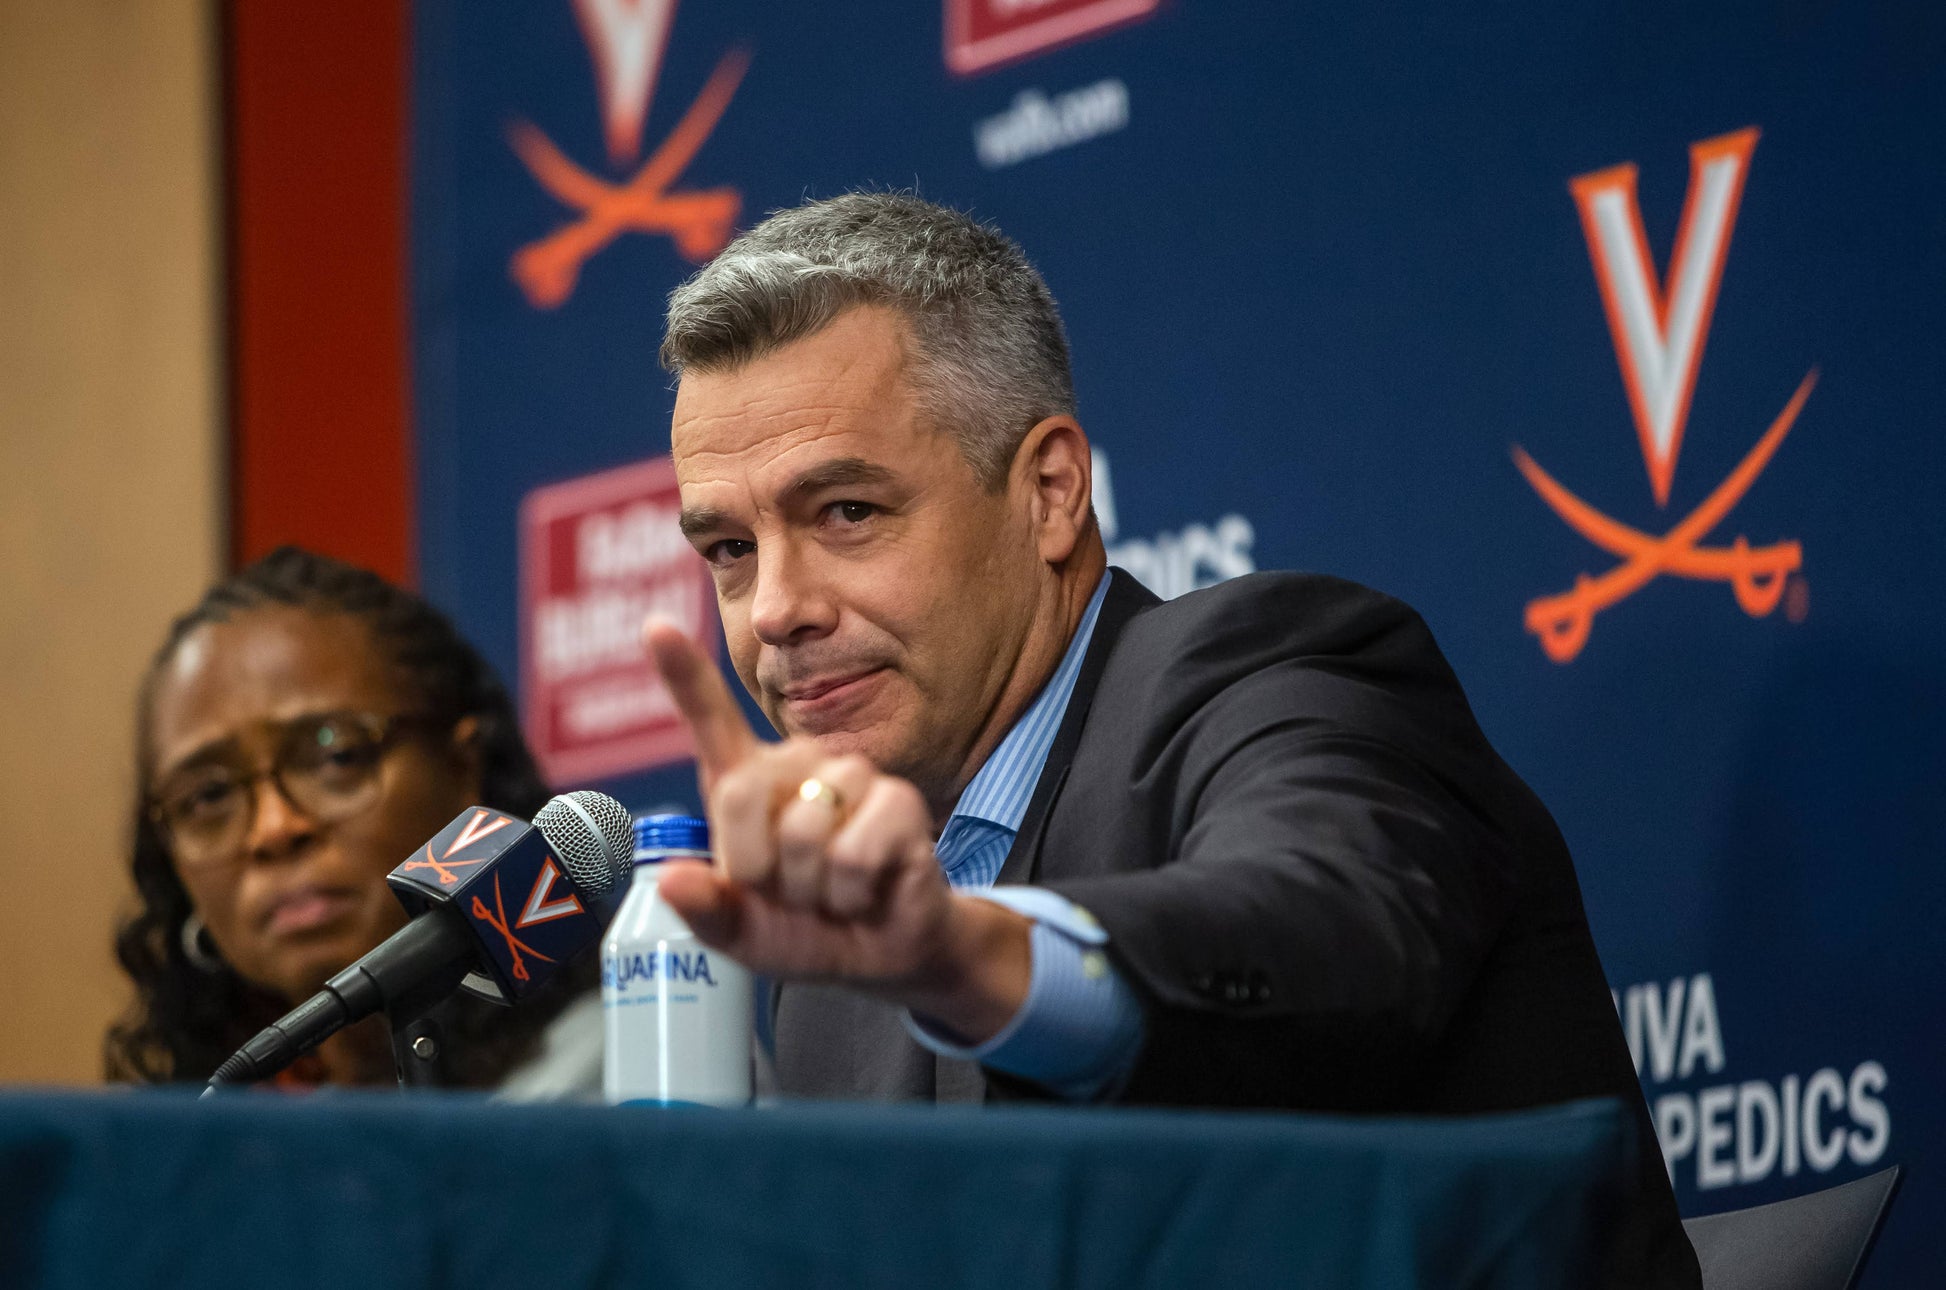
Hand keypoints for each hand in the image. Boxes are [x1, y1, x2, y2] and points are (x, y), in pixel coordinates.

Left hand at [641, 619, 1031, 1042]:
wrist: (880, 954)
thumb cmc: (806, 930)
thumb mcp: (742, 933)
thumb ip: (706, 910)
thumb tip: (670, 880)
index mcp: (750, 783)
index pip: (712, 719)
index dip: (683, 674)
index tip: (656, 627)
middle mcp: (799, 763)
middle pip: (740, 793)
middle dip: (756, 868)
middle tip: (789, 891)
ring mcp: (852, 775)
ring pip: (801, 831)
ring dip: (810, 889)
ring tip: (831, 892)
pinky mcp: (898, 800)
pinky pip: (851, 853)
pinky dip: (851, 893)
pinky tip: (866, 892)